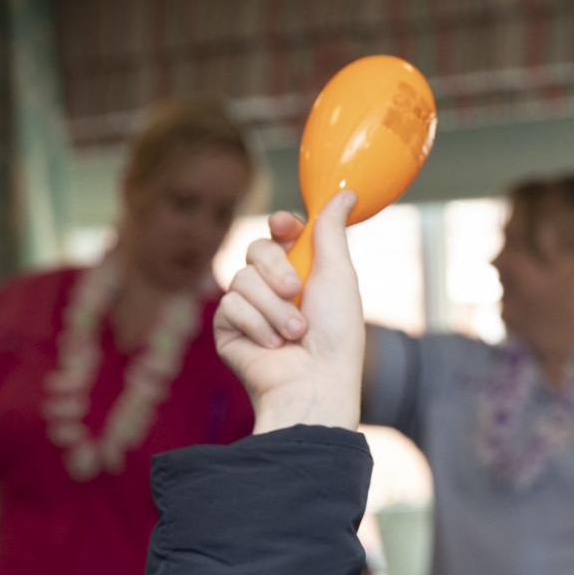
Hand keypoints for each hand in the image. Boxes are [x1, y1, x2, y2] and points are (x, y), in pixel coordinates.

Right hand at [216, 194, 365, 433]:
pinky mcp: (227, 330)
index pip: (278, 233)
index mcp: (300, 272)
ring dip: (273, 307)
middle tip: (297, 293)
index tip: (288, 227)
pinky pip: (229, 306)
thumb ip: (331, 231)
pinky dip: (256, 325)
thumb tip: (346, 192)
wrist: (315, 382)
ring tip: (294, 334)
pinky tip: (273, 346)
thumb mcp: (338, 275)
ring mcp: (248, 309)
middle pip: (256, 249)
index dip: (280, 226)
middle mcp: (272, 288)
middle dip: (277, 270)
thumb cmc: (336, 335)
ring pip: (241, 278)